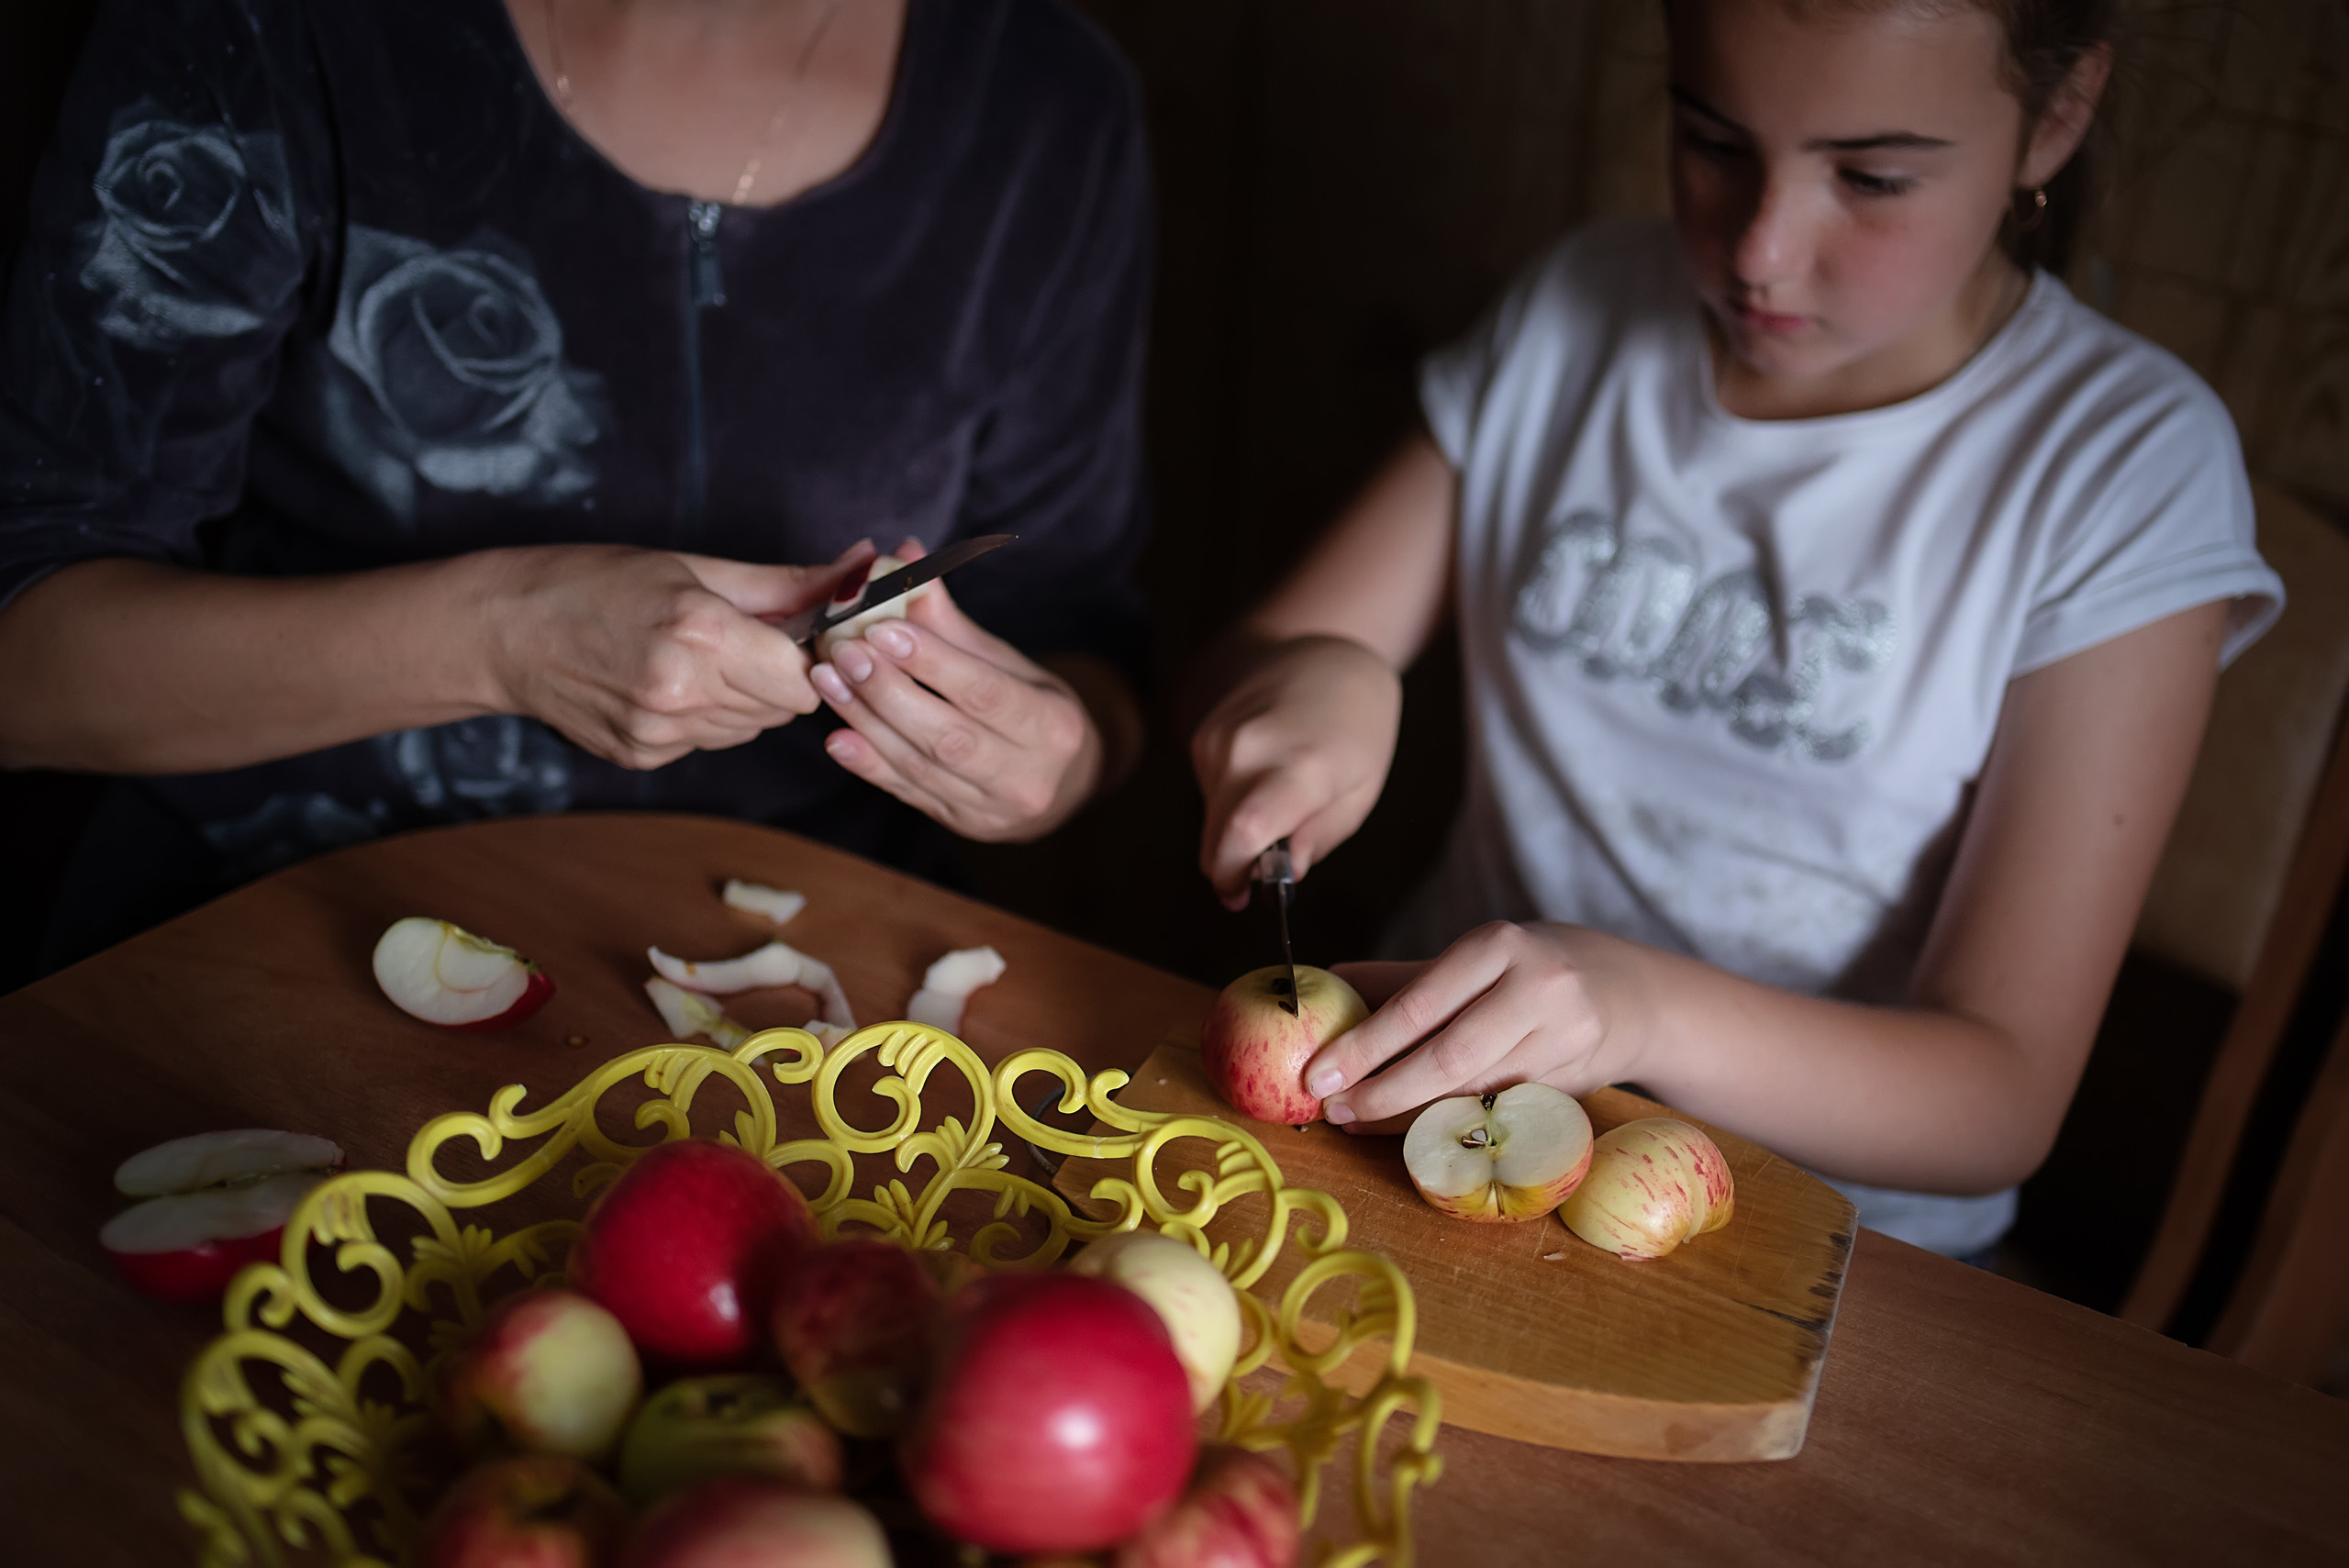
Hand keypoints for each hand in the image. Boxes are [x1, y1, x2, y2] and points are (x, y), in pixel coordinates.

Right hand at [483, 540, 874, 769]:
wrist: (501, 630)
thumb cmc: (593, 582)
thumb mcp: (692, 566)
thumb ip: (785, 583)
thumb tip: (861, 571)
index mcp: (701, 634)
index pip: (805, 678)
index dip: (812, 657)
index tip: (802, 635)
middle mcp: (682, 692)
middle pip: (784, 708)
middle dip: (781, 674)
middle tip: (747, 637)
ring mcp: (660, 733)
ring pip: (751, 727)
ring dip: (746, 696)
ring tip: (701, 655)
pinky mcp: (643, 756)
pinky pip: (710, 740)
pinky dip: (708, 714)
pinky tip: (670, 681)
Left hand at [808, 539, 1103, 840]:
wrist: (1058, 780)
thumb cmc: (1029, 706)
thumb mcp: (1004, 661)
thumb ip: (949, 620)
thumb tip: (905, 557)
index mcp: (1054, 725)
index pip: (987, 692)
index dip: (933, 661)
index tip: (883, 628)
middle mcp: (1028, 775)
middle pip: (949, 736)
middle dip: (889, 691)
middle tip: (844, 652)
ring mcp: (992, 809)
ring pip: (920, 765)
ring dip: (867, 721)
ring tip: (827, 680)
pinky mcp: (960, 824)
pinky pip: (908, 793)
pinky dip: (869, 765)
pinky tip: (837, 738)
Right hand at [1190, 635, 1400, 908]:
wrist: (1325, 659)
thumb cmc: (1357, 731)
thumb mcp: (1361, 793)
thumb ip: (1319, 836)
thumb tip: (1283, 873)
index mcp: (1301, 767)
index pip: (1244, 833)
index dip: (1235, 875)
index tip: (1242, 896)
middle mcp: (1249, 750)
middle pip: (1217, 836)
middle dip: (1230, 867)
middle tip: (1255, 880)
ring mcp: (1220, 739)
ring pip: (1211, 818)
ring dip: (1233, 833)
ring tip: (1276, 809)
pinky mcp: (1204, 736)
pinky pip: (1209, 793)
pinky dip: (1228, 805)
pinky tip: (1260, 783)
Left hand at [1305, 923, 1649, 1132]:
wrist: (1638, 997)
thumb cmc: (1541, 968)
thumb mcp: (1481, 954)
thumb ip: (1408, 975)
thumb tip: (1333, 982)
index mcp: (1499, 946)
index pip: (1419, 1004)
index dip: (1364, 1045)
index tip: (1318, 1072)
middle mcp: (1536, 991)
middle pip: (1447, 1058)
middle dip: (1382, 1091)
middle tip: (1332, 1110)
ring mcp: (1561, 1043)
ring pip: (1472, 1093)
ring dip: (1407, 1117)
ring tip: (1357, 1122)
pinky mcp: (1573, 1087)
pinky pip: (1497, 1114)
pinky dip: (1450, 1126)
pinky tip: (1412, 1133)